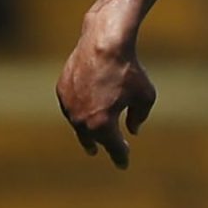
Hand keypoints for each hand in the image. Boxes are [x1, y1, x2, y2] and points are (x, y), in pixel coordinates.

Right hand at [57, 11, 155, 168]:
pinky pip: (71, 106)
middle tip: (99, 152)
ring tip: (89, 137)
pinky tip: (82, 112)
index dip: (120, 157)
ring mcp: (69, 105)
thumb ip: (139, 116)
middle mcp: (81, 119)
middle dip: (99, 146)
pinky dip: (78, 111)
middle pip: (91, 139)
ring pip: (78, 124)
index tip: (124, 164)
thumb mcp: (145, 96)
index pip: (113, 148)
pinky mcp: (62, 90)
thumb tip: (133, 130)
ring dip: (86, 130)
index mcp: (102, 125)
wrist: (103, 43)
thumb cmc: (128, 70)